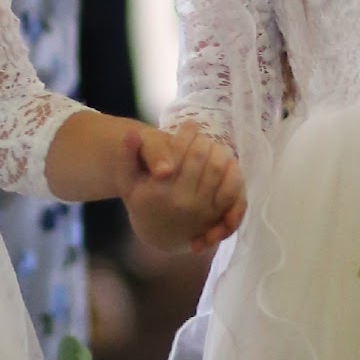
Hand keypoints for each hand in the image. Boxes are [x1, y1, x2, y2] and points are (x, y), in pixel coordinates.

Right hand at [126, 122, 245, 251]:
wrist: (157, 233)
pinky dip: (233, 173)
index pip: (180, 151)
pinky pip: (232, 192)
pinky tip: (228, 161)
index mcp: (159, 190)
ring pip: (218, 171)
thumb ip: (127, 156)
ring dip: (219, 153)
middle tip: (202, 137)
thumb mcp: (128, 181)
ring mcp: (201, 211)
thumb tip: (131, 134)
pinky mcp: (216, 217)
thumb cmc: (143, 200)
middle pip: (202, 157)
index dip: (188, 133)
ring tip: (214, 147)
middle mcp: (181, 201)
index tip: (189, 125)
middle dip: (204, 141)